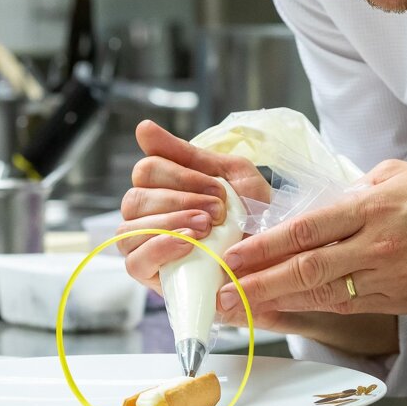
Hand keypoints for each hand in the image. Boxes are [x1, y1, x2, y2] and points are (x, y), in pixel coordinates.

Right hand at [116, 120, 269, 296]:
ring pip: (130, 227)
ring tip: (206, 229)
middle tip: (217, 213)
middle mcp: (149, 214)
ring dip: (171, 223)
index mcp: (164, 186)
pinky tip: (189, 244)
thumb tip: (143, 128)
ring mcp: (147, 246)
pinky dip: (160, 248)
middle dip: (180, 201)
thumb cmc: (254, 214)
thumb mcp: (231, 174)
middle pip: (135, 197)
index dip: (181, 177)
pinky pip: (135, 261)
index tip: (218, 189)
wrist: (276, 257)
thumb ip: (188, 153)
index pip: (147, 169)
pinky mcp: (152, 277)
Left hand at [216, 160, 406, 316]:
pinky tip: (286, 310)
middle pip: (306, 268)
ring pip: (323, 293)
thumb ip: (354, 190)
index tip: (233, 254)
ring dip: (278, 302)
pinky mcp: (401, 300)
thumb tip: (317, 205)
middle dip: (258, 283)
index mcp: (374, 205)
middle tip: (223, 293)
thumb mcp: (399, 174)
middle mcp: (378, 244)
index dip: (264, 245)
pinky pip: (349, 306)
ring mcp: (390, 277)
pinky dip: (313, 309)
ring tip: (242, 308)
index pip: (307, 228)